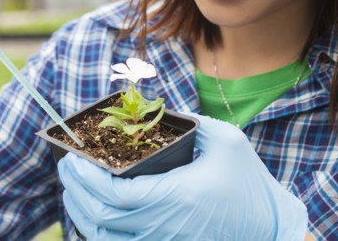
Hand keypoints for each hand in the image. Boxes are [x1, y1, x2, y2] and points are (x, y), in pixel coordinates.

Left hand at [58, 115, 307, 240]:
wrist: (269, 231)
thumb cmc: (249, 184)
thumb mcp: (227, 141)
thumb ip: (189, 122)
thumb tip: (154, 110)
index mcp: (175, 197)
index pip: (113, 194)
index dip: (85, 178)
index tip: (73, 159)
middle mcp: (163, 228)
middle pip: (100, 219)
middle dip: (75, 193)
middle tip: (68, 170)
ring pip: (104, 240)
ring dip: (81, 214)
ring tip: (75, 189)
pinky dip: (99, 233)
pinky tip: (95, 214)